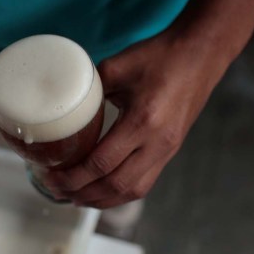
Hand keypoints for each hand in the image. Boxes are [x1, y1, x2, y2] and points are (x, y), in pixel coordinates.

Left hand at [44, 32, 230, 208]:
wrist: (201, 54)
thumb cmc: (160, 56)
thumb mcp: (116, 66)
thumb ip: (90, 90)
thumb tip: (66, 105)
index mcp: (142, 121)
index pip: (102, 163)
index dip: (74, 177)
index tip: (52, 177)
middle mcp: (158, 143)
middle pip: (116, 185)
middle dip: (83, 194)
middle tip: (57, 191)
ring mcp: (167, 150)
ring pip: (133, 191)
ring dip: (102, 200)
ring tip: (76, 198)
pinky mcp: (170, 151)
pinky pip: (145, 182)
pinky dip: (120, 193)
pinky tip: (102, 191)